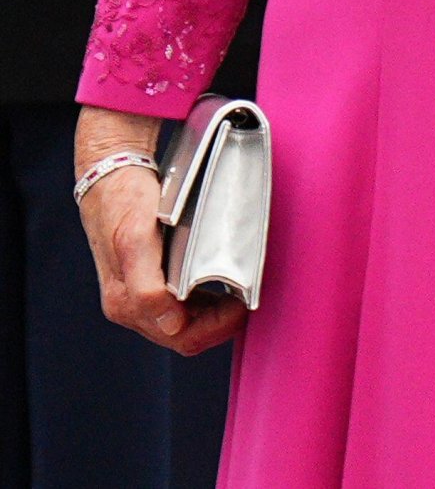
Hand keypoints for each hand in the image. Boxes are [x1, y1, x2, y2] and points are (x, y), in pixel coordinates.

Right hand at [75, 106, 246, 356]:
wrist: (109, 174)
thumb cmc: (123, 202)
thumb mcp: (136, 239)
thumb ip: (147, 289)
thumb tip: (172, 327)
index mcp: (128, 303)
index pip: (183, 337)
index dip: (218, 327)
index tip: (244, 305)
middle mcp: (130, 305)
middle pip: (185, 335)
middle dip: (219, 323)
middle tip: (246, 299)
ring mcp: (137, 294)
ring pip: (185, 322)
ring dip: (213, 313)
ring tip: (237, 292)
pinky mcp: (145, 280)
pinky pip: (179, 304)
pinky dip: (203, 300)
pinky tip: (218, 284)